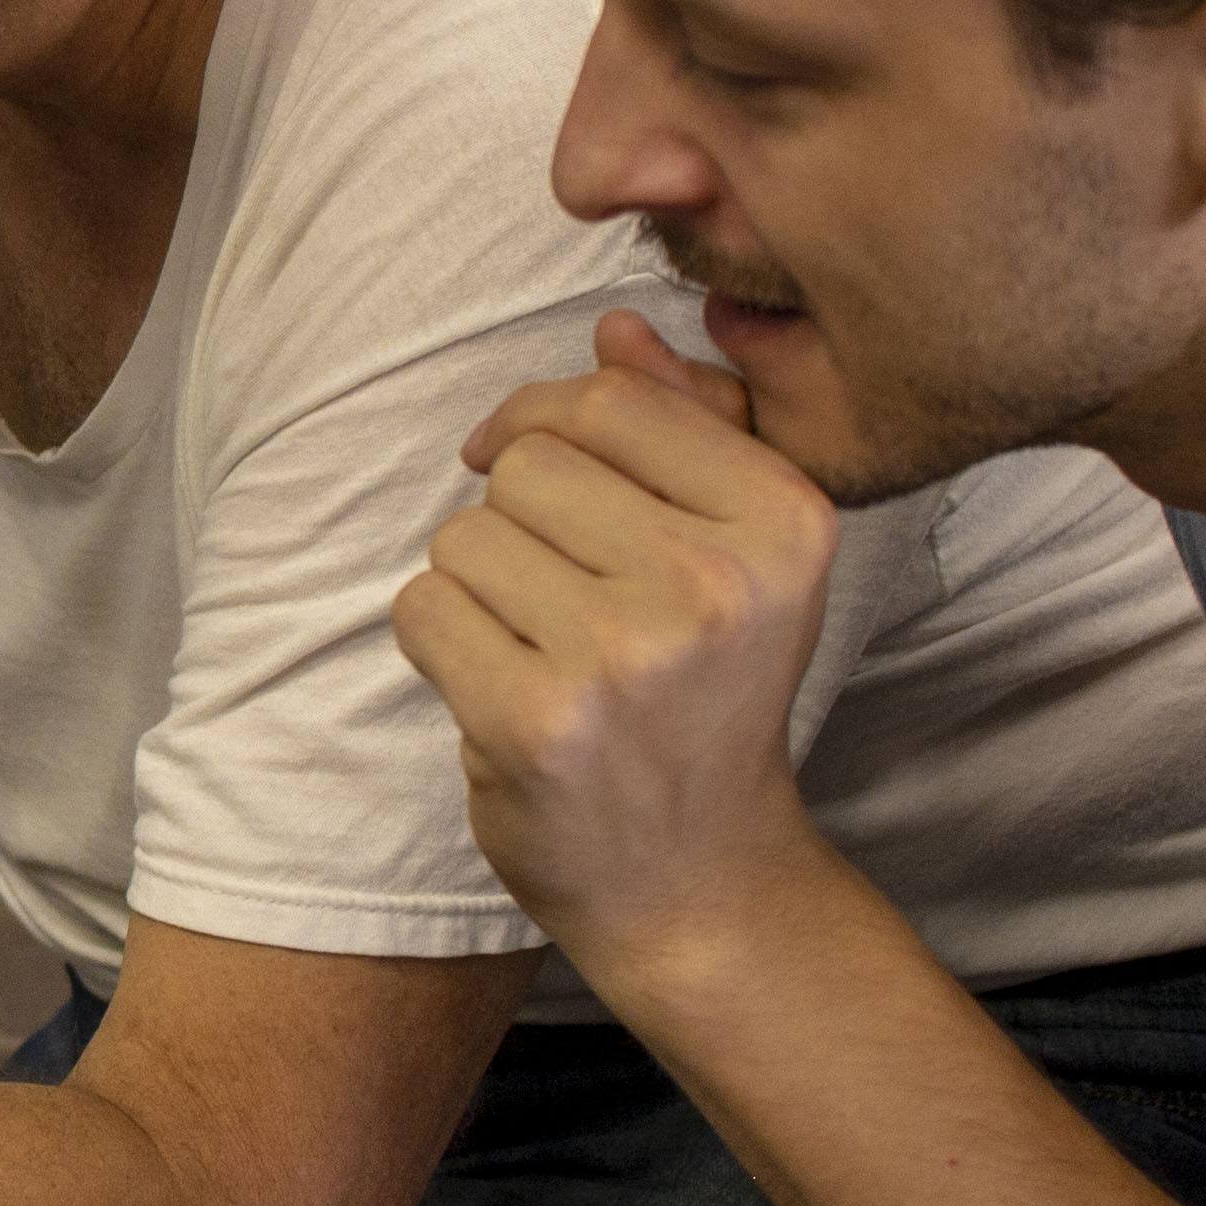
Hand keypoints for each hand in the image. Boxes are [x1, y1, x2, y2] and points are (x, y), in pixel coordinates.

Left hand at [389, 311, 848, 983]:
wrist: (699, 878)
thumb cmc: (702, 702)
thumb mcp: (737, 560)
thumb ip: (682, 431)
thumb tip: (613, 327)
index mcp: (784, 521)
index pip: (609, 402)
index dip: (543, 424)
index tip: (541, 479)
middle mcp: (717, 582)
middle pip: (526, 464)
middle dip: (517, 522)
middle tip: (565, 604)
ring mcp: (625, 654)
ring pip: (465, 533)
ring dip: (476, 586)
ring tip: (541, 652)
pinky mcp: (536, 718)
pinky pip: (422, 607)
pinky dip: (439, 643)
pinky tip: (501, 691)